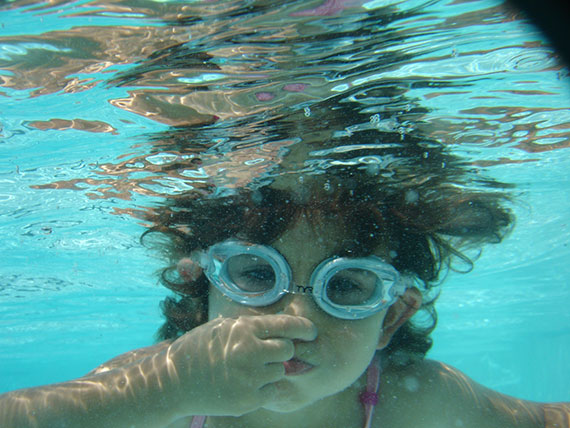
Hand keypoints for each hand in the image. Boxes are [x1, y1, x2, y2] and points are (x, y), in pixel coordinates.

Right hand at [165, 314, 316, 416]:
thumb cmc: (199, 350)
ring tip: (246, 370)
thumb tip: (286, 328)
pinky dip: (264, 388)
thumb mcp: (223, 328)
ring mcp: (249, 378)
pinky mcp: (248, 399)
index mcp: (244, 329)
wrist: (174, 382)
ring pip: (280, 371)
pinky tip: (244, 383)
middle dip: (281, 350)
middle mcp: (249, 351)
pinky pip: (272, 390)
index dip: (304, 328)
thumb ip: (253, 327)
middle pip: (288, 349)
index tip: (311, 332)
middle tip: (265, 353)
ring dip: (270, 370)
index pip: (288, 326)